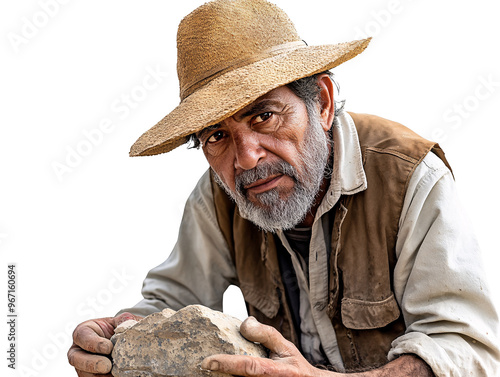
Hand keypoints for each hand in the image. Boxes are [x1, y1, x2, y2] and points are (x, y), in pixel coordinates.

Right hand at [67, 312, 142, 375]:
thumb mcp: (120, 321)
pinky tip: (114, 376)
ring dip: (98, 375)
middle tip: (107, 366)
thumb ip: (123, 320)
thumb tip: (128, 325)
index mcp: (83, 332)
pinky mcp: (89, 375)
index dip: (94, 343)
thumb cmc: (118, 328)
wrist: (122, 341)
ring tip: (112, 374)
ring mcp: (81, 365)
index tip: (109, 348)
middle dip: (91, 364)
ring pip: (83, 373)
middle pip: (75, 358)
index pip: (82, 336)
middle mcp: (78, 349)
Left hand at [201, 316, 333, 376]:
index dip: (226, 364)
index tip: (207, 362)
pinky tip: (224, 372)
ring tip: (214, 367)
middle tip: (206, 365)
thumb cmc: (295, 368)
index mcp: (275, 372)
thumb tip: (245, 322)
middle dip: (221, 373)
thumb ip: (265, 334)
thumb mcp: (286, 347)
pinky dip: (231, 376)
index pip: (248, 367)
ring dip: (225, 376)